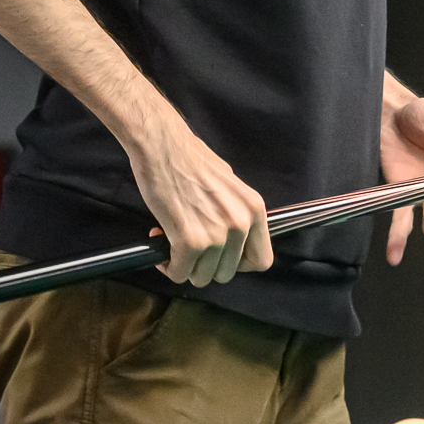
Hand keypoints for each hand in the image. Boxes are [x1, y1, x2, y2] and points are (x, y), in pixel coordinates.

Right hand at [125, 114, 273, 286]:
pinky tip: (161, 242)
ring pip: (202, 277)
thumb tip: (233, 239)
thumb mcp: (230, 187)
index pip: (262, 260)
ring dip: (186, 266)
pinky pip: (180, 272)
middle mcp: (240, 224)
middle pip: (228, 273)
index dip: (239, 264)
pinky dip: (169, 266)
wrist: (163, 146)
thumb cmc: (191, 161)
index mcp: (254, 210)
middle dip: (206, 265)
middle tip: (190, 248)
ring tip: (173, 243)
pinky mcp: (189, 241)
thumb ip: (236, 214)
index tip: (221, 257)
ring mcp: (216, 235)